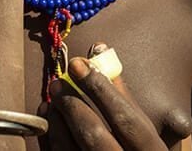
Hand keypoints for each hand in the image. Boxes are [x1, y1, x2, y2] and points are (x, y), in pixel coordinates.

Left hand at [47, 51, 162, 149]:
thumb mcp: (144, 131)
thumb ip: (124, 95)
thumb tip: (100, 51)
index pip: (127, 121)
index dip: (101, 90)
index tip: (79, 63)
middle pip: (95, 137)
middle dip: (73, 105)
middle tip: (57, 82)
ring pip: (71, 150)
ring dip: (56, 121)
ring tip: (52, 99)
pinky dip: (49, 137)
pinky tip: (47, 117)